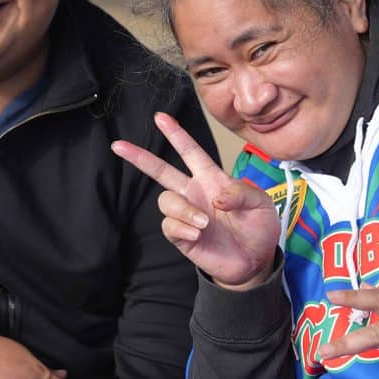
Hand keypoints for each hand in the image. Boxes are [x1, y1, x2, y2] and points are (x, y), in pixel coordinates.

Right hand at [111, 112, 279, 288]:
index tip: (160, 117)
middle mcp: (194, 193)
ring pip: (166, 200)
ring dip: (183, 210)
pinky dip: (182, 228)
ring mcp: (186, 214)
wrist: (255, 261)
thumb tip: (217, 198)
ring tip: (204, 224)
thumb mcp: (260, 204)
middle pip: (161, 171)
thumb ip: (242, 194)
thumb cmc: (258, 227)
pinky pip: (169, 225)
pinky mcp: (182, 236)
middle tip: (118, 145)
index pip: (190, 152)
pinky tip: (198, 235)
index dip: (176, 134)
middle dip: (140, 157)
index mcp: (212, 178)